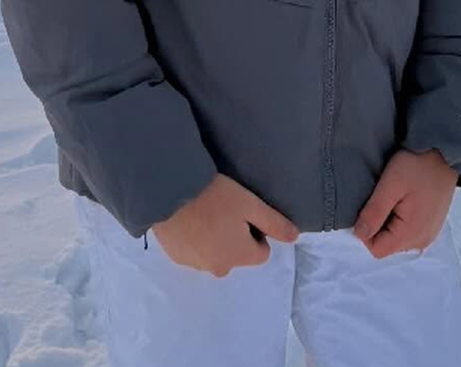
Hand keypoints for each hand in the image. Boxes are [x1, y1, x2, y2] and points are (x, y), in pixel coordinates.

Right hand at [151, 174, 298, 276]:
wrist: (166, 192)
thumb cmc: (212, 196)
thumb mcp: (250, 204)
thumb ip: (275, 223)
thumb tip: (295, 238)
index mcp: (241, 256)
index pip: (261, 252)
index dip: (255, 232)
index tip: (241, 213)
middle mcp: (220, 267)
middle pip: (236, 255)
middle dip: (233, 238)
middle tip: (220, 211)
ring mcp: (195, 264)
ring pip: (214, 255)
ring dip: (213, 241)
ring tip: (202, 214)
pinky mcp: (175, 257)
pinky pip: (194, 253)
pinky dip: (194, 241)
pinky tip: (187, 221)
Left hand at [352, 149, 456, 258]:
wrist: (445, 155)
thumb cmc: (417, 167)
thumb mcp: (390, 186)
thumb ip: (374, 212)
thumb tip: (359, 235)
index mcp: (412, 233)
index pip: (377, 249)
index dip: (365, 231)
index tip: (368, 208)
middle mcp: (422, 240)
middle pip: (386, 245)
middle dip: (377, 226)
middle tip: (382, 200)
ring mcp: (428, 234)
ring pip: (395, 239)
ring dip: (388, 222)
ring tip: (392, 199)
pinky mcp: (431, 226)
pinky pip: (407, 232)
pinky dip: (399, 220)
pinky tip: (402, 201)